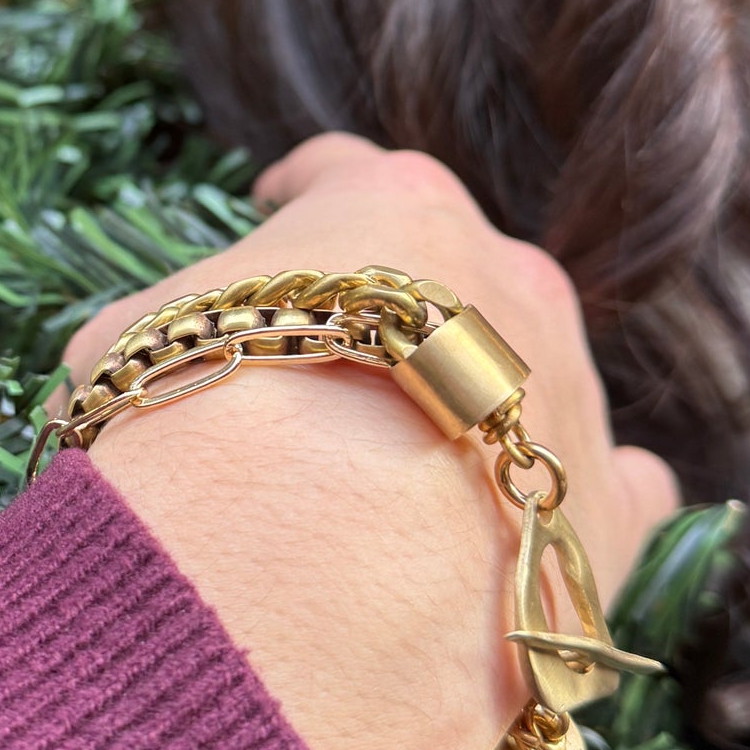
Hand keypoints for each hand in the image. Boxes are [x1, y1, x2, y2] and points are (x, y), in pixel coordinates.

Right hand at [60, 134, 677, 749]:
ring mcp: (573, 388)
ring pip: (531, 375)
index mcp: (393, 209)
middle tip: (324, 382)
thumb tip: (154, 363)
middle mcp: (506, 275)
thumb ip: (170, 332)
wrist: (303, 578)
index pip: (342, 171)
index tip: (277, 205)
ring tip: (404, 483)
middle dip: (391, 320)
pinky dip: (569, 498)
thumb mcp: (137, 347)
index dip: (301, 194)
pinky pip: (612, 484)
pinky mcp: (608, 508)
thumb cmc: (202, 433)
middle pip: (446, 278)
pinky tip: (518, 529)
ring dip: (476, 408)